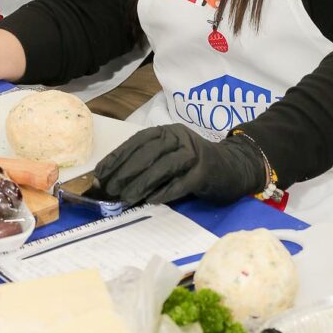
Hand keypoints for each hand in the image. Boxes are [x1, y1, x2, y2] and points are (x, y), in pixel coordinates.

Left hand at [94, 124, 265, 206]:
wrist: (233, 168)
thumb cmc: (194, 165)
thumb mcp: (169, 156)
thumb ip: (147, 163)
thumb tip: (113, 180)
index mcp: (168, 131)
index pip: (137, 141)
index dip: (117, 156)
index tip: (100, 173)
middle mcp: (180, 137)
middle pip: (148, 152)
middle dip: (125, 170)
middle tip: (109, 188)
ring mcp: (194, 153)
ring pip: (163, 166)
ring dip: (141, 183)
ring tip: (125, 197)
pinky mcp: (205, 172)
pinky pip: (182, 182)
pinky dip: (165, 191)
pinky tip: (151, 201)